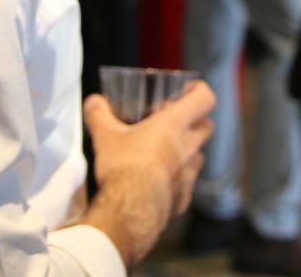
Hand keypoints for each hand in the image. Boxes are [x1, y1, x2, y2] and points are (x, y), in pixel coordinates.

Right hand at [80, 81, 215, 265]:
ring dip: (188, 151)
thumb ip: (100, 115)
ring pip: (199, 155)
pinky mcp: (183, 196)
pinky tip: (159, 184)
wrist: (130, 210)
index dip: (200, 91)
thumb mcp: (106, 137)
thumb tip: (93, 101)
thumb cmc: (123, 167)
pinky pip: (186, 185)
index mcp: (174, 125)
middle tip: (175, 121)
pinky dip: (177, 182)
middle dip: (195, 121)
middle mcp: (189, 147)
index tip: (188, 90)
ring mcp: (190, 173)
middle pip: (207, 126)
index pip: (204, 99)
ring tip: (165, 153)